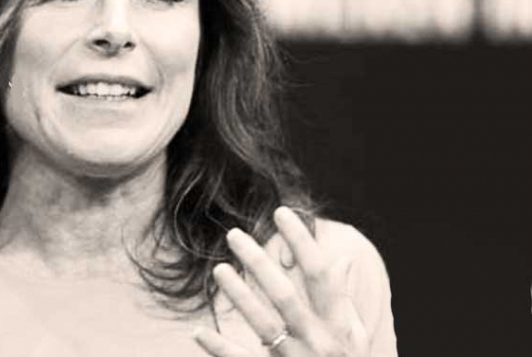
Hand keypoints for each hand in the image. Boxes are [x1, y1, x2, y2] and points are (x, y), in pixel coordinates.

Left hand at [193, 207, 367, 356]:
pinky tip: (199, 332)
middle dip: (259, 262)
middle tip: (234, 235)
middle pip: (285, 295)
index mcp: (339, 326)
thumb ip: (344, 301)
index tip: (281, 213)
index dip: (303, 242)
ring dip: (238, 295)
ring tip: (218, 270)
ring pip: (263, 324)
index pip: (321, 275)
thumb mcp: (356, 338)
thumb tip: (344, 261)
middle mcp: (318, 341)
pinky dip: (220, 348)